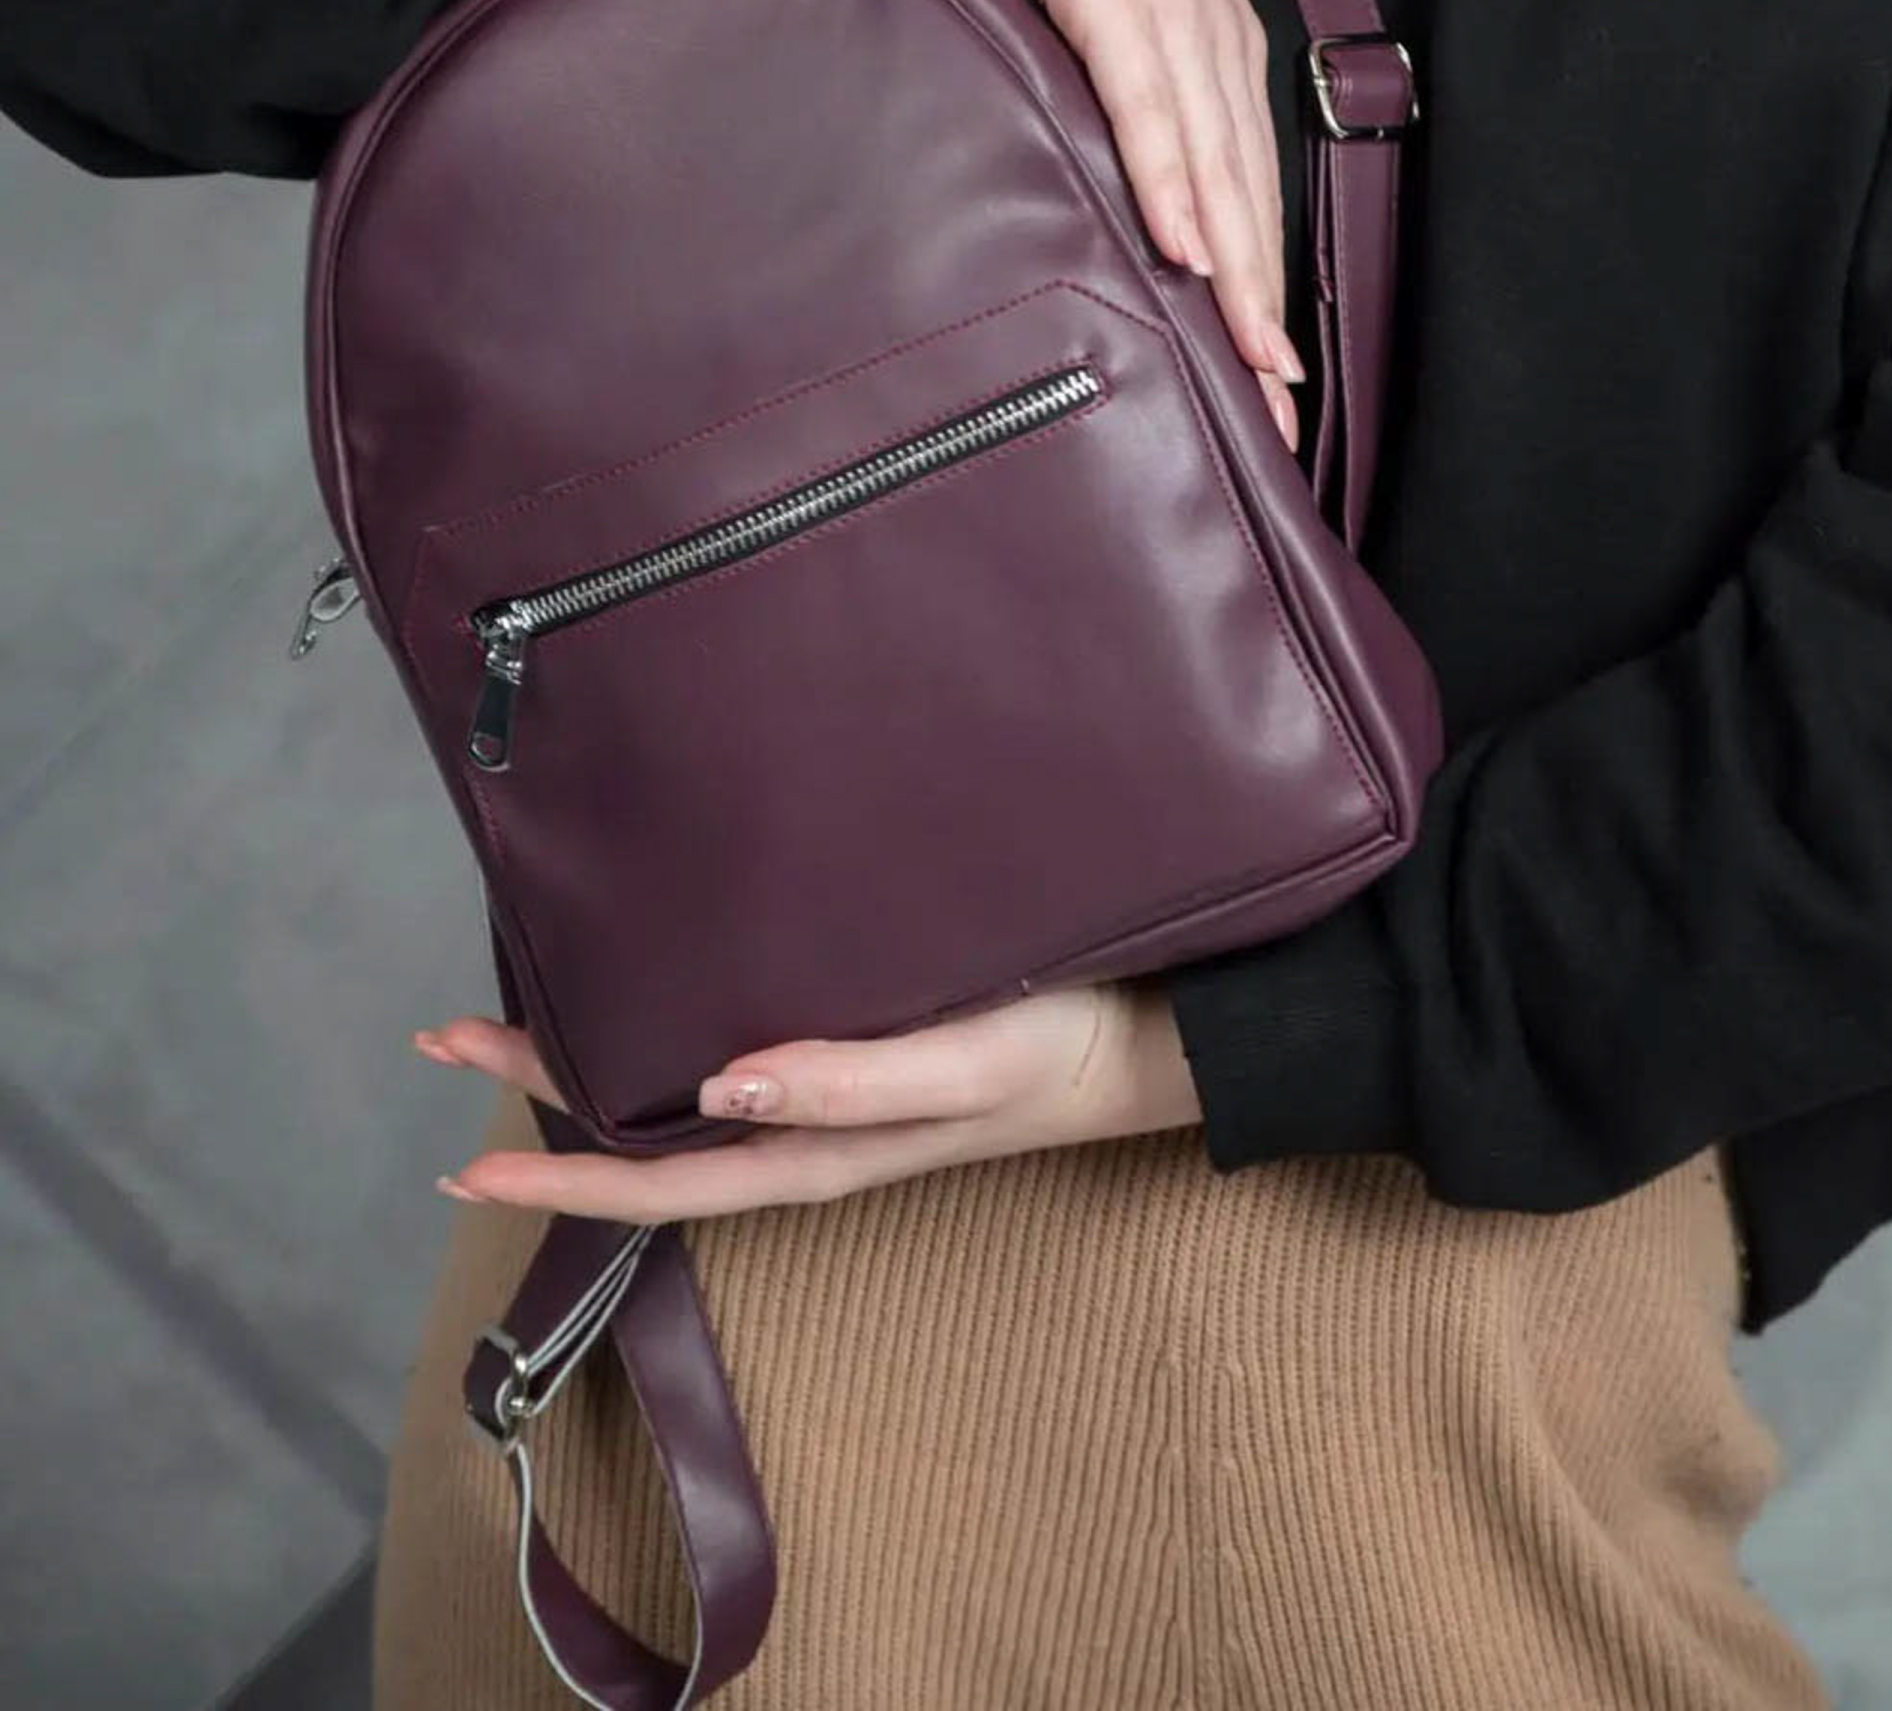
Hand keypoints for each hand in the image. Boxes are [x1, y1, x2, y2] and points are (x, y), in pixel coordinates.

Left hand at [416, 980, 1202, 1223]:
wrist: (1158, 1033)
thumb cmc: (1063, 1051)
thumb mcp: (959, 1067)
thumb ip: (848, 1083)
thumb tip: (716, 1088)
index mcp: (815, 1154)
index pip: (656, 1186)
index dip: (554, 1183)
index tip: (457, 1166)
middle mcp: (806, 1131)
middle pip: (647, 1136)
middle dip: (544, 1097)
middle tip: (448, 1041)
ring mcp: (830, 1093)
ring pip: (682, 1093)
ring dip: (595, 1061)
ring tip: (516, 1016)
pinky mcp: (858, 1046)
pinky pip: (733, 1049)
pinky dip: (667, 1027)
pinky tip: (652, 990)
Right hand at [841, 0, 1303, 451]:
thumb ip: (1113, 73)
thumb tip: (1102, 164)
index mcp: (1209, 40)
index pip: (1247, 184)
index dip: (1264, 286)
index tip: (1274, 377)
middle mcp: (1210, 36)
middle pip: (1249, 197)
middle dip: (1266, 310)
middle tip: (1280, 411)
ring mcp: (1171, 16)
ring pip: (1217, 169)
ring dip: (1239, 273)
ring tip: (1253, 364)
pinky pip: (1153, 108)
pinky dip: (1175, 181)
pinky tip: (1190, 249)